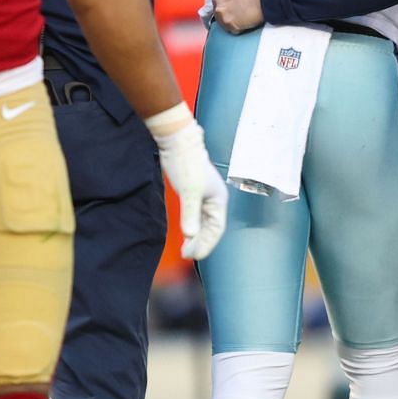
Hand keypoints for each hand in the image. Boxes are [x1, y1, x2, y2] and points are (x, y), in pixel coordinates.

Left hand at [149, 107, 228, 259]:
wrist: (178, 142)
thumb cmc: (186, 164)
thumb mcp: (188, 191)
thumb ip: (190, 214)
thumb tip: (191, 235)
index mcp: (219, 200)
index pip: (216, 228)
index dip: (207, 244)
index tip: (194, 256)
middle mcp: (215, 200)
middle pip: (211, 228)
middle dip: (201, 243)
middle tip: (187, 255)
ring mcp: (205, 197)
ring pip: (204, 223)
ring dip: (196, 237)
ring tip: (186, 249)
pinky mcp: (195, 193)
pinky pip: (197, 216)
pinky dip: (192, 226)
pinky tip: (185, 233)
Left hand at [211, 0, 264, 33]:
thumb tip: (230, 1)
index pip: (218, 2)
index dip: (226, 7)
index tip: (232, 10)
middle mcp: (218, 0)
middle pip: (218, 13)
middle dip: (228, 15)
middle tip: (240, 15)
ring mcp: (222, 12)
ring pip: (223, 23)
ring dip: (232, 23)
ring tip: (244, 18)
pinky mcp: (228, 23)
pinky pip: (232, 30)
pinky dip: (239, 29)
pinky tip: (246, 22)